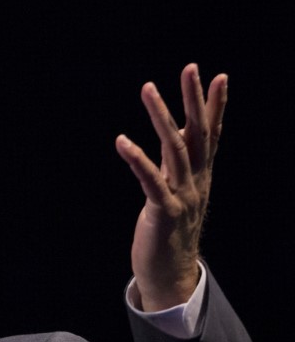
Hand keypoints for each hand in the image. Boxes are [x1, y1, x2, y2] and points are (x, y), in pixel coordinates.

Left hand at [116, 64, 227, 310]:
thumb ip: (176, 162)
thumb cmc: (169, 229)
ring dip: (162, 117)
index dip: (215, 106)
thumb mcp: (177, 190)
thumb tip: (175, 132)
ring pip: (175, 150)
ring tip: (149, 89)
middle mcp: (196, 182)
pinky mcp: (164, 212)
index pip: (211, 135)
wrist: (170, 273)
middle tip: (192, 68)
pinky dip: (137, 159)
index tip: (218, 76)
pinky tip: (122, 141)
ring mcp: (183, 196)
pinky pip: (151, 181)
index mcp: (200, 176)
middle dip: (195, 100)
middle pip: (199, 134)